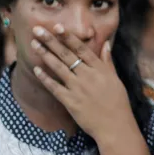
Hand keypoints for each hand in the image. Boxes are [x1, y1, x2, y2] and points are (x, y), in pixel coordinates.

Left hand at [30, 24, 134, 139]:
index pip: (82, 49)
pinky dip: (45, 78)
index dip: (68, 37)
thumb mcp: (116, 80)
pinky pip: (55, 87)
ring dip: (45, 54)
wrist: (116, 127)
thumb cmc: (118, 104)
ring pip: (59, 67)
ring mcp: (78, 88)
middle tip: (38, 30)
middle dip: (51, 41)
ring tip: (34, 44)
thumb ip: (108, 62)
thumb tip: (106, 44)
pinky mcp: (70, 101)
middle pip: (67, 55)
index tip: (57, 27)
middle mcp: (88, 76)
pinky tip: (36, 69)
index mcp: (101, 70)